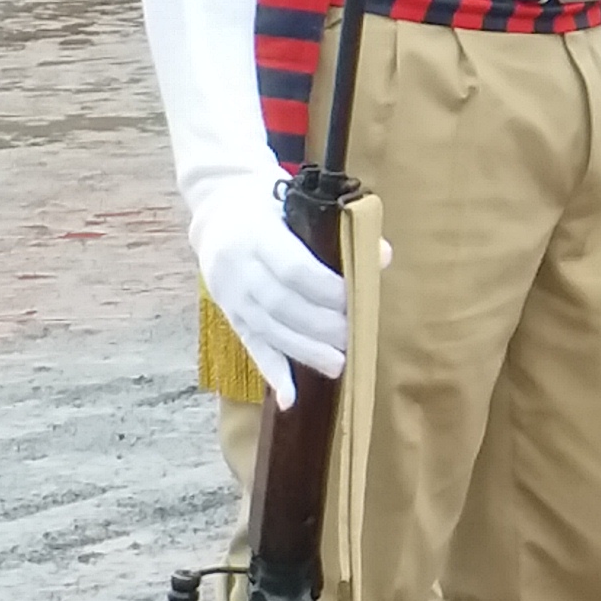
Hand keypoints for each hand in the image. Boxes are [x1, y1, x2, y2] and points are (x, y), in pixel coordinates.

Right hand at [190, 181, 345, 402]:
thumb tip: (382, 257)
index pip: (293, 270)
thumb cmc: (272, 203)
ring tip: (338, 366)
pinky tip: (290, 397)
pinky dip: (271, 372)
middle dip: (321, 326)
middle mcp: (237, 267)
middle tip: (354, 338)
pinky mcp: (228, 312)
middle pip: (281, 305)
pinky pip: (250, 345)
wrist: (218, 205)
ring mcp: (229, 293)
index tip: (355, 301)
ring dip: (303, 352)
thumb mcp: (301, 202)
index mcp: (256, 233)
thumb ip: (341, 230)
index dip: (326, 290)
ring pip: (266, 329)